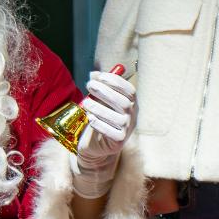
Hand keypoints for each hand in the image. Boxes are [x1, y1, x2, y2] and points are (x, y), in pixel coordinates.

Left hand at [71, 66, 135, 197]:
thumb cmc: (100, 118)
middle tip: (89, 85)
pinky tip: (90, 118)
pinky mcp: (119, 142)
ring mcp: (127, 130)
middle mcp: (133, 116)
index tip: (100, 76)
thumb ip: (99, 88)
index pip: (129, 91)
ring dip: (99, 108)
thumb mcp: (100, 101)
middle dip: (105, 92)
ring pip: (117, 118)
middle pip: (124, 103)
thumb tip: (94, 74)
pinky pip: (110, 132)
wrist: (97, 145)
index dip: (116, 82)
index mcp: (131, 104)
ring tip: (85, 103)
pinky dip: (99, 124)